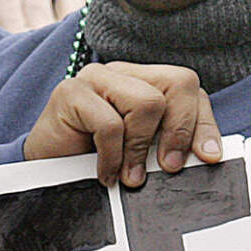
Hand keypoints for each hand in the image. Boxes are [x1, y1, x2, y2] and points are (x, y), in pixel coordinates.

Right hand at [24, 61, 221, 187]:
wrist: (42, 172)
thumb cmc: (94, 161)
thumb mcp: (142, 154)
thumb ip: (169, 146)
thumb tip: (206, 155)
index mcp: (145, 81)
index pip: (189, 90)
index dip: (203, 124)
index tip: (208, 158)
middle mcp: (123, 73)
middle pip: (179, 83)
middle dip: (180, 130)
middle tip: (169, 167)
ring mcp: (96, 78)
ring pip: (148, 103)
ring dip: (140, 148)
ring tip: (128, 176)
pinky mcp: (71, 92)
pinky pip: (110, 125)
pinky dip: (112, 157)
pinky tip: (105, 173)